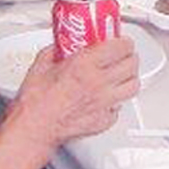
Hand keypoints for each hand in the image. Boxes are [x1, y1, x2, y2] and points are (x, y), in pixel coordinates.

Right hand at [10, 37, 139, 145]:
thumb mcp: (42, 64)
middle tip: (122, 56)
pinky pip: (120, 107)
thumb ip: (56, 51)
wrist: (35, 127)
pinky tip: (109, 97)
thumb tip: (62, 46)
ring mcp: (105, 102)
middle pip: (132, 64)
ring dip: (129, 78)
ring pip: (133, 85)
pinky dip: (117, 101)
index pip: (121, 46)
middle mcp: (99, 83)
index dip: (123, 41)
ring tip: (122, 75)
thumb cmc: (36, 101)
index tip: (120, 41)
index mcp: (85, 65)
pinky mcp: (105, 120)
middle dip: (128, 57)